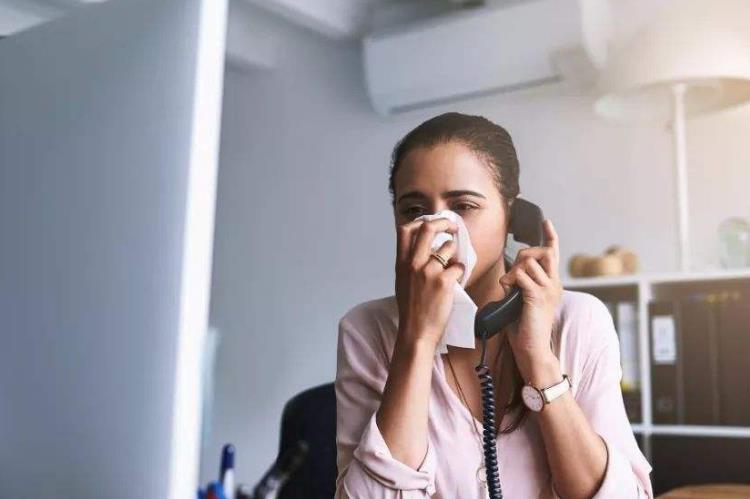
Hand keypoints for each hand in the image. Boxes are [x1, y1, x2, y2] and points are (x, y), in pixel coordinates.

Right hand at [395, 217, 465, 348]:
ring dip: (455, 252)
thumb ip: (409, 264)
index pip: (405, 229)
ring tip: (454, 264)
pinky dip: (461, 270)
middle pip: (428, 228)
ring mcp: (429, 272)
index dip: (420, 221)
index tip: (431, 224)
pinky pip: (459, 266)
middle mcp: (413, 264)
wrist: (416, 333)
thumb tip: (425, 249)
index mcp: (401, 263)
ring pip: (448, 247)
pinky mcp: (444, 282)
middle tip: (453, 227)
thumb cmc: (411, 310)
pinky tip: (457, 280)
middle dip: (444, 222)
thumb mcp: (402, 282)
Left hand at [499, 219, 562, 379]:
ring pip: (529, 262)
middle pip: (542, 252)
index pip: (553, 254)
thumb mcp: (520, 300)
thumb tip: (508, 275)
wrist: (532, 349)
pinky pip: (522, 276)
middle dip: (524, 254)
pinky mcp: (538, 297)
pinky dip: (511, 279)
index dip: (550, 236)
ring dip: (513, 270)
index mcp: (552, 284)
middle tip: (512, 273)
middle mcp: (554, 284)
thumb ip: (518, 284)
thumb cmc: (524, 328)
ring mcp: (548, 290)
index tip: (546, 222)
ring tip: (507, 286)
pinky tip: (507, 289)